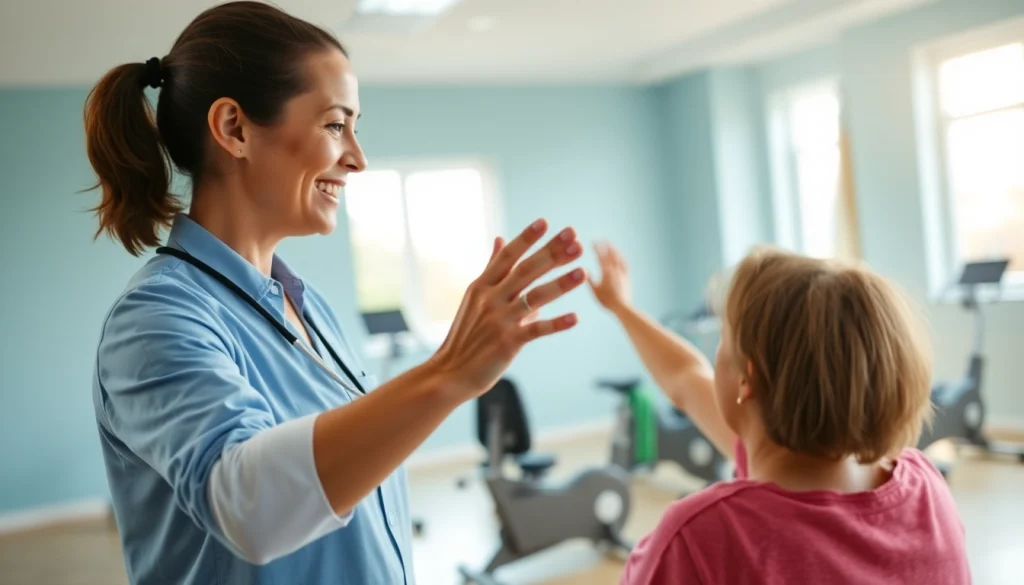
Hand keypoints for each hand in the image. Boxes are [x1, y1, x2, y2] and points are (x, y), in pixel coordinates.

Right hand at [429, 219, 585, 399]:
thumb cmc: (466, 334)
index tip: (546, 222)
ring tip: (583, 271)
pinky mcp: (509, 343)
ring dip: (560, 283)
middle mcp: (491, 299)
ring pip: (535, 297)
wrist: (450, 372)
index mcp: (482, 286)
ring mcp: (500, 321)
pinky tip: (575, 317)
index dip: (526, 238)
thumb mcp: (474, 296)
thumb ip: (492, 267)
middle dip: (551, 252)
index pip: (507, 256)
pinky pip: (536, 330)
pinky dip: (556, 324)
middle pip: (526, 270)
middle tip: (574, 236)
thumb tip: (501, 238)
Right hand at [588, 241, 631, 312]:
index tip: (592, 242)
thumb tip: (584, 270)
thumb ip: (590, 280)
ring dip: (614, 250)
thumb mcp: (595, 291)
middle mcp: (615, 270)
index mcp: (606, 272)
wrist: (622, 307)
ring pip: (618, 257)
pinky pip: (625, 264)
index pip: (600, 257)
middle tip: (601, 239)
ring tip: (610, 244)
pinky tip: (620, 256)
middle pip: (610, 254)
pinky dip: (621, 257)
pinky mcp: (627, 276)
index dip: (596, 248)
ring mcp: (622, 272)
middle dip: (605, 246)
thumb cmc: (607, 301)